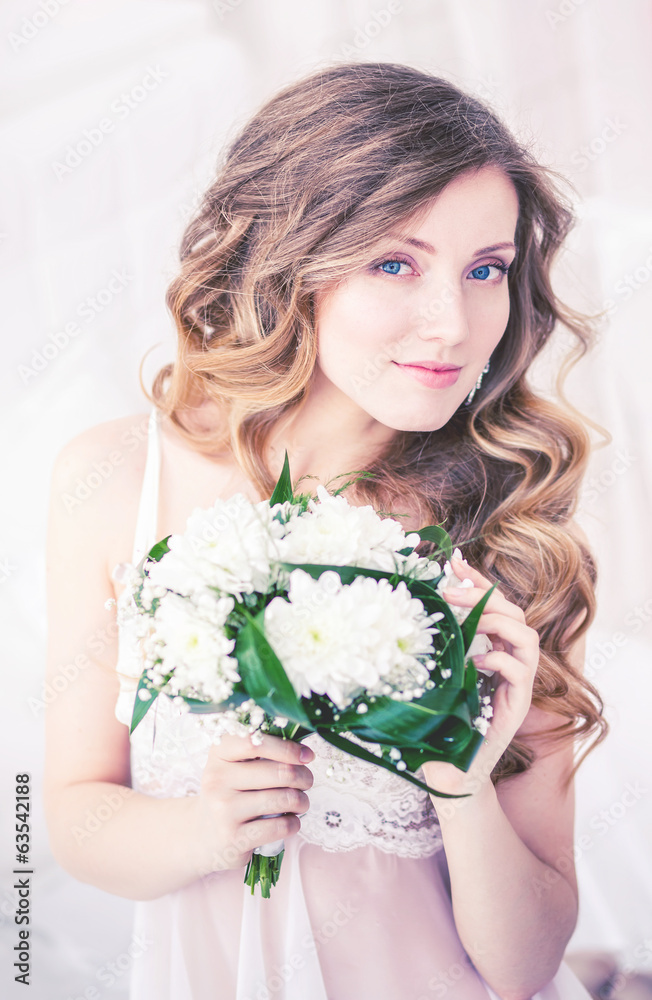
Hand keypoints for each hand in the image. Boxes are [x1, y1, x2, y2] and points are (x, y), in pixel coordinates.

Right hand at [194, 732, 313, 876]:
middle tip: (307, 781)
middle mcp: (217, 779)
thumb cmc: (230, 793)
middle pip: (279, 772)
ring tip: (300, 802)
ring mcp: (224, 809)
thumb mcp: (234, 766)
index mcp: (219, 754)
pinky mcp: (234, 838)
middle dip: (303, 777)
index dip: (287, 747)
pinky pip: (280, 826)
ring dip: (302, 801)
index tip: (307, 755)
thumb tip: (304, 752)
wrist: (203, 835)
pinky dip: (294, 824)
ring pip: (284, 799)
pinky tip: (289, 821)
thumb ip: (261, 753)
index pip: (256, 741)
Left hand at [422, 554, 539, 801]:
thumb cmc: (436, 728)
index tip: (454, 563)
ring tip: (471, 622)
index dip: (478, 582)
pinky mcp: (517, 706)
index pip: (494, 607)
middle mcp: (507, 664)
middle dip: (486, 595)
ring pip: (528, 637)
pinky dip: (502, 658)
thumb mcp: (426, 681)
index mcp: (489, 652)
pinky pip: (522, 671)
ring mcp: (515, 685)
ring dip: (499, 621)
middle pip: (515, 613)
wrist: (450, 774)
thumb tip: (387, 623)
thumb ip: (421, 654)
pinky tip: (477, 661)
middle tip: (452, 591)